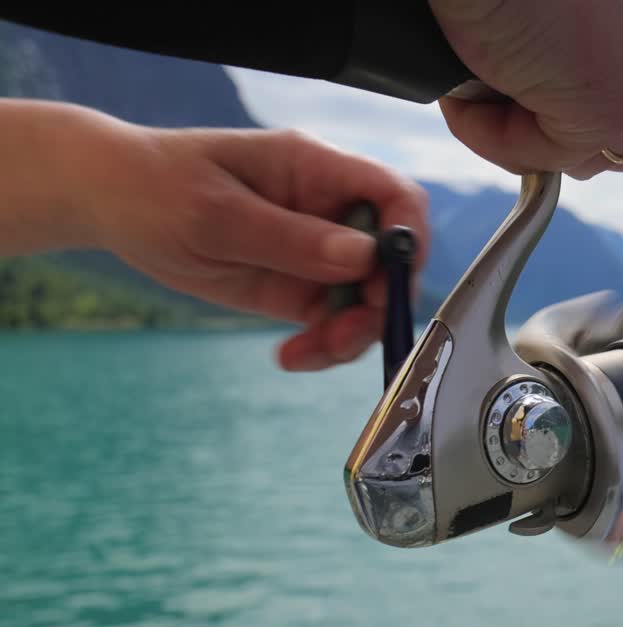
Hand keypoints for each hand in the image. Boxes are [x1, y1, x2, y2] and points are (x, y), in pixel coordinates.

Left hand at [53, 105, 428, 371]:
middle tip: (341, 337)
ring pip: (365, 299)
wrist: (110, 202)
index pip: (394, 196)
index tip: (391, 282)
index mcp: (316, 169)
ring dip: (351, 334)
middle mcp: (328, 210)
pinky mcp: (297, 285)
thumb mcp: (215, 213)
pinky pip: (331, 321)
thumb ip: (291, 237)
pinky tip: (290, 357)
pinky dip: (323, 346)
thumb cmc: (156, 186)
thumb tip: (364, 257)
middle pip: (390, 258)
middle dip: (378, 304)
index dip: (409, 237)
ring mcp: (315, 250)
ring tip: (308, 354)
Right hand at [428, 0, 622, 179]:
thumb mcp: (606, 1)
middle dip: (605, 140)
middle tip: (544, 106)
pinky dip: (498, 137)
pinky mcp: (620, 110)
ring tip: (498, 92)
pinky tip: (467, 99)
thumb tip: (570, 108)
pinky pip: (551, 157)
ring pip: (614, 158)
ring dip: (552, 139)